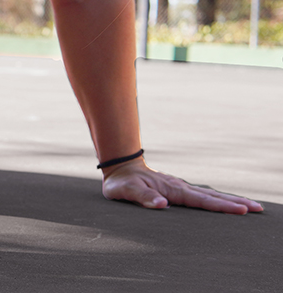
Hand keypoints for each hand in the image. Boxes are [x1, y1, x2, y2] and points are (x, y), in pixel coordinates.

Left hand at [101, 159, 263, 213]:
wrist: (120, 167)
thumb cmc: (121, 182)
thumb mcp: (126, 190)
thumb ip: (142, 197)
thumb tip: (161, 205)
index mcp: (172, 189)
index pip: (201, 200)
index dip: (221, 206)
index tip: (241, 211)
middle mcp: (181, 187)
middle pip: (212, 196)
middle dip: (235, 203)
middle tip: (258, 209)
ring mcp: (181, 188)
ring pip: (210, 195)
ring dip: (230, 201)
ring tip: (251, 207)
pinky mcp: (179, 190)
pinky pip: (202, 196)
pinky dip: (217, 200)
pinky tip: (226, 204)